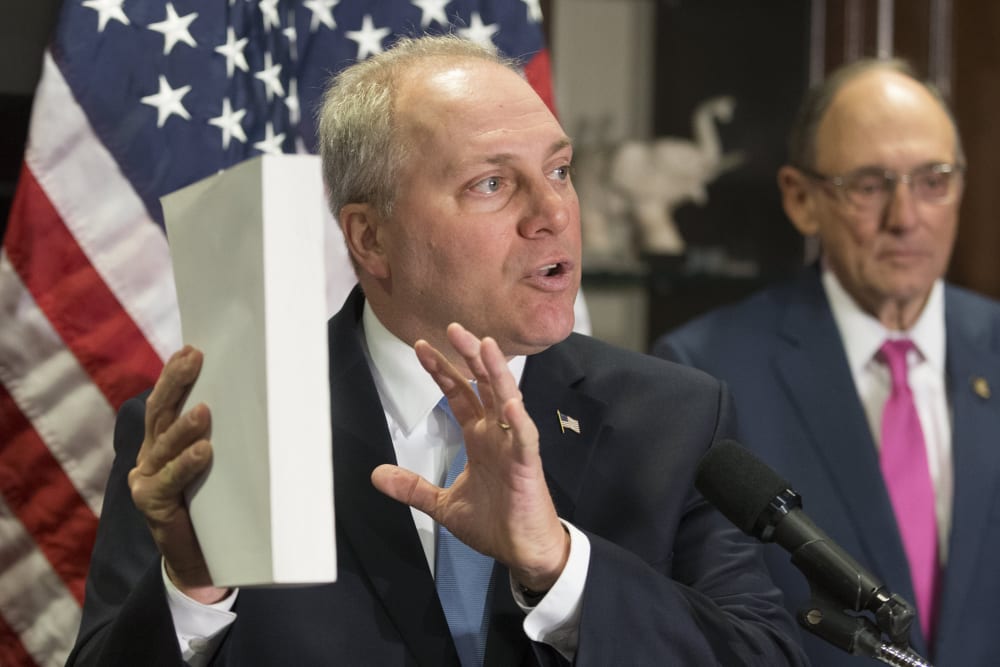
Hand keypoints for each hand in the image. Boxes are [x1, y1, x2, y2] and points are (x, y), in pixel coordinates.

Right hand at [127, 346, 227, 603]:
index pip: (167, 401)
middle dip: (175, 383)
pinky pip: (167, 482)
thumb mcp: (224, 464)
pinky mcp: (151, 505)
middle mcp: (150, 455)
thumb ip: (231, 437)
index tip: (193, 348)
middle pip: (160, 413)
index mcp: (164, 440)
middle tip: (193, 359)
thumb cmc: (217, 505)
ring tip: (205, 410)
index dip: (175, 374)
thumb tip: (270, 402)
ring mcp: (146, 479)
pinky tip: (203, 452)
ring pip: (163, 445)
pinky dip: (185, 466)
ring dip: (184, 426)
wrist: (203, 561)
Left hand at [371, 323, 569, 591]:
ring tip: (484, 345)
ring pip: (506, 400)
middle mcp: (497, 434)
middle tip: (453, 328)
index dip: (441, 371)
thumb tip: (377, 475)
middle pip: (483, 386)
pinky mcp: (528, 466)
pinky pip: (524, 437)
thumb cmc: (494, 523)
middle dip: (468, 357)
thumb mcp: (443, 505)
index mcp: (480, 438)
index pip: (459, 395)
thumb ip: (413, 487)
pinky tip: (509, 400)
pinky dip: (518, 419)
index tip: (421, 347)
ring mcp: (514, 446)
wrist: (523, 551)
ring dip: (495, 372)